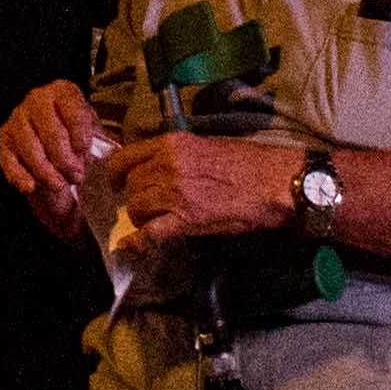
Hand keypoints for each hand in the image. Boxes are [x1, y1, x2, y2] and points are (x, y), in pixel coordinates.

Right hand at [0, 79, 113, 230]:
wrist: (60, 162)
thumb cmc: (80, 146)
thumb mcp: (95, 139)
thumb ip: (100, 142)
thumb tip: (112, 157)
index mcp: (64, 92)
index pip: (73, 110)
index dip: (80, 134)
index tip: (84, 152)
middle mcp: (38, 99)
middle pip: (51, 130)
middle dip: (65, 159)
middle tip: (77, 176)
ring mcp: (18, 118)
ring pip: (29, 146)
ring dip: (46, 171)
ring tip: (59, 185)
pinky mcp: (4, 140)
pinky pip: (9, 159)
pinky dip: (20, 176)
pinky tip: (31, 187)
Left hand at [93, 128, 304, 248]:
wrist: (275, 182)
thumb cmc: (248, 163)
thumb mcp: (205, 145)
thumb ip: (175, 154)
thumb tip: (154, 166)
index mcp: (173, 144)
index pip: (125, 157)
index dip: (116, 173)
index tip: (116, 182)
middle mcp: (168, 165)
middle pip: (130, 185)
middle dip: (134, 197)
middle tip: (145, 206)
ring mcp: (176, 193)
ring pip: (136, 207)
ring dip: (141, 217)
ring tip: (153, 220)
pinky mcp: (186, 219)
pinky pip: (151, 232)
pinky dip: (139, 240)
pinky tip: (133, 245)